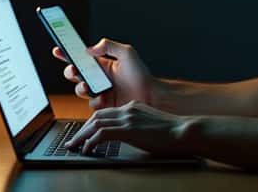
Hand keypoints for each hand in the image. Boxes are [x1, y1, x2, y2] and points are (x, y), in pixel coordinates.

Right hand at [52, 37, 155, 109]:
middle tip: (73, 70)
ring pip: (79, 90)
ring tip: (87, 86)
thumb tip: (90, 49)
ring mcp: (100, 92)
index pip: (81, 57)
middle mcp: (99, 78)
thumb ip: (109, 46)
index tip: (58, 50)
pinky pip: (91, 104)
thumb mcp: (127, 54)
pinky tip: (103, 97)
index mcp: (103, 64)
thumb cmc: (142, 76)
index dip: (68, 54)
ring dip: (80, 87)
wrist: (151, 97)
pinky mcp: (103, 106)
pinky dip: (94, 101)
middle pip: (75, 74)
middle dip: (70, 71)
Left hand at [64, 100, 190, 155]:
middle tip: (74, 141)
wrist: (183, 131)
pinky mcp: (128, 129)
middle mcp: (128, 109)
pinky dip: (91, 141)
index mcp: (134, 107)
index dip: (92, 123)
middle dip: (82, 129)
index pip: (106, 113)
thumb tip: (132, 139)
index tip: (85, 133)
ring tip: (74, 146)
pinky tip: (88, 149)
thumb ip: (139, 127)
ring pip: (95, 123)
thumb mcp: (151, 126)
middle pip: (96, 116)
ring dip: (81, 136)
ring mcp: (128, 117)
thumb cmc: (173, 133)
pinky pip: (102, 134)